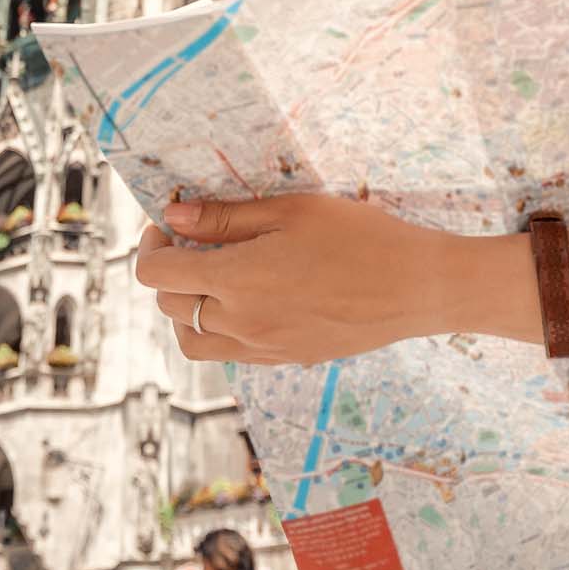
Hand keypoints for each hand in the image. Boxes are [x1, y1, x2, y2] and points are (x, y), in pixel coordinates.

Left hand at [135, 193, 454, 363]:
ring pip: (193, 341)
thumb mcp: (292, 210)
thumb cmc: (360, 236)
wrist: (417, 288)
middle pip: (170, 306)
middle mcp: (241, 323)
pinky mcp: (286, 359)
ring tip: (211, 277)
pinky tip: (247, 297)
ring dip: (186, 309)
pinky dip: (220, 328)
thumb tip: (174, 217)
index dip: (152, 245)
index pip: (157, 274)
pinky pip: (229, 352)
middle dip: (168, 271)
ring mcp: (263, 348)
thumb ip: (226, 216)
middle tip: (191, 240)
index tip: (168, 224)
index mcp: (236, 281)